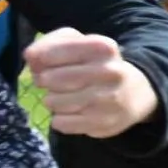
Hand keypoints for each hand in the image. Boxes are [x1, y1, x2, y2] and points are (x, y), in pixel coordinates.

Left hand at [21, 30, 156, 139]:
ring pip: (52, 102)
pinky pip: (60, 123)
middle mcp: (109, 72)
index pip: (49, 54)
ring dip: (53, 100)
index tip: (47, 62)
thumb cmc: (98, 65)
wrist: (137, 94)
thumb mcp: (80, 45)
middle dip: (46, 81)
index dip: (41, 60)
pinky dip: (61, 119)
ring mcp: (107, 100)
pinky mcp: (102, 123)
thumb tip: (31, 57)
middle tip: (54, 82)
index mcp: (102, 48)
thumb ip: (50, 44)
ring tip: (67, 97)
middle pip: (49, 79)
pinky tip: (74, 112)